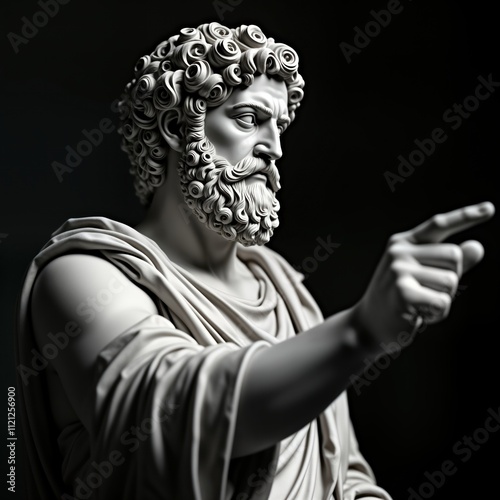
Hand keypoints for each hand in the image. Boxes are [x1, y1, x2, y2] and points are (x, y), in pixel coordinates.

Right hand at [352, 201, 494, 352]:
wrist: (368, 325)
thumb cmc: (398, 300)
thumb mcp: (423, 276)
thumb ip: (448, 263)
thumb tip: (477, 247)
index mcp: (404, 243)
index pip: (438, 225)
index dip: (465, 216)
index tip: (489, 209)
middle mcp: (399, 252)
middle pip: (454, 255)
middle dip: (450, 279)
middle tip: (425, 293)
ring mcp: (399, 270)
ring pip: (450, 281)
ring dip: (443, 300)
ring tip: (419, 305)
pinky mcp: (402, 292)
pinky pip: (442, 301)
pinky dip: (437, 314)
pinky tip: (418, 316)